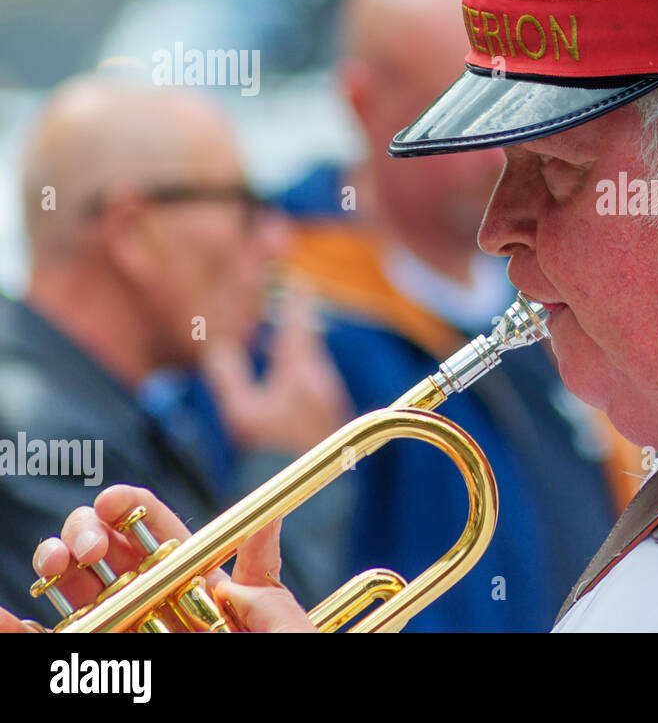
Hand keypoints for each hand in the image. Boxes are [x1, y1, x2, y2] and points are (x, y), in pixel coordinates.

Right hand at [3, 484, 315, 632]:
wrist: (266, 718)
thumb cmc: (264, 662)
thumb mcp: (271, 619)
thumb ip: (261, 573)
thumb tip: (268, 519)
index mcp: (195, 586)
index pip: (160, 537)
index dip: (134, 509)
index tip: (115, 499)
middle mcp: (151, 606)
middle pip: (107, 554)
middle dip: (89, 531)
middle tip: (90, 547)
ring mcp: (119, 633)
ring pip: (74, 590)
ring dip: (53, 562)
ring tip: (55, 562)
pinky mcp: (94, 663)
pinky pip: (50, 643)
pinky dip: (16, 629)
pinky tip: (2, 615)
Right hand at [204, 286, 350, 454]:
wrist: (310, 493)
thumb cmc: (270, 454)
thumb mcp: (241, 413)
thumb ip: (228, 375)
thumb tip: (219, 346)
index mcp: (300, 370)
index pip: (298, 321)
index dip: (295, 296)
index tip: (294, 275)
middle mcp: (320, 378)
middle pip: (307, 337)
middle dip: (292, 318)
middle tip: (282, 299)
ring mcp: (327, 396)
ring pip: (310, 359)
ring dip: (293, 345)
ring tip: (271, 339)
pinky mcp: (327, 413)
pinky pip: (312, 378)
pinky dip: (296, 367)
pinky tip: (280, 378)